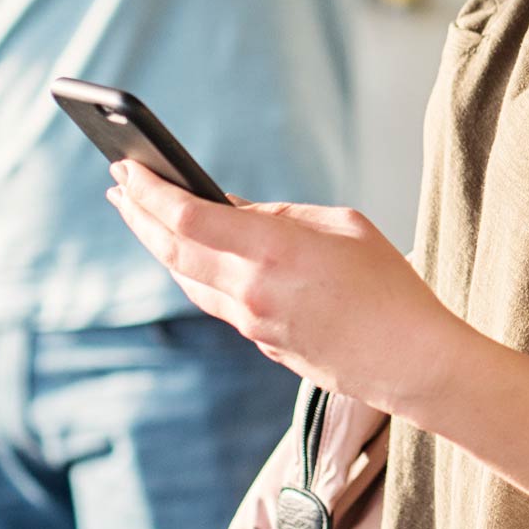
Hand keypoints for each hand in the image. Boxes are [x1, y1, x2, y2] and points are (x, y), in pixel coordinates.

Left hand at [106, 160, 463, 410]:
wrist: (410, 359)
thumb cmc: (390, 284)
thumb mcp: (342, 226)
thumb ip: (281, 216)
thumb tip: (230, 210)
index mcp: (273, 250)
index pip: (186, 217)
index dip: (150, 192)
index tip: (127, 169)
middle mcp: (250, 290)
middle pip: (170, 250)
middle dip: (138, 215)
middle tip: (118, 187)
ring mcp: (251, 323)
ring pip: (185, 279)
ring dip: (158, 245)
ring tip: (142, 217)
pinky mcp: (259, 344)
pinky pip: (212, 300)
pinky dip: (191, 271)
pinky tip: (190, 254)